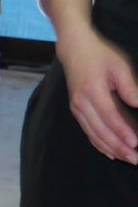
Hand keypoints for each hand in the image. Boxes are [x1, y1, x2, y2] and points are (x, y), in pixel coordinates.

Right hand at [59, 25, 137, 162]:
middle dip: (119, 147)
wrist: (74, 48)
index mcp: (92, 90)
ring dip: (111, 148)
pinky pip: (88, 131)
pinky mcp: (76, 109)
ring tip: (128, 159)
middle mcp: (81, 102)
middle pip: (100, 130)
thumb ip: (129, 87)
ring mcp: (76, 107)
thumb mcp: (119, 66)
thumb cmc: (99, 55)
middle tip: (136, 159)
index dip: (123, 132)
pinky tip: (111, 153)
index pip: (109, 116)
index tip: (135, 144)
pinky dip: (99, 144)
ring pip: (93, 134)